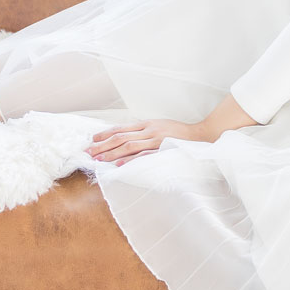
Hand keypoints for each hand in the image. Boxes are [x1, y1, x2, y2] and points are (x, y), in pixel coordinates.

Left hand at [85, 118, 214, 165]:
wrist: (200, 136)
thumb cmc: (179, 133)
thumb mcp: (160, 127)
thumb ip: (144, 131)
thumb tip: (126, 138)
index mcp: (147, 124)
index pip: (121, 129)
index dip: (105, 134)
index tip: (92, 140)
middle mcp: (149, 130)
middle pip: (120, 137)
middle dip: (103, 145)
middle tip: (89, 152)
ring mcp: (156, 140)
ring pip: (128, 146)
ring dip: (111, 153)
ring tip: (98, 160)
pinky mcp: (162, 150)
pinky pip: (143, 156)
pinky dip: (130, 160)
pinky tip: (118, 165)